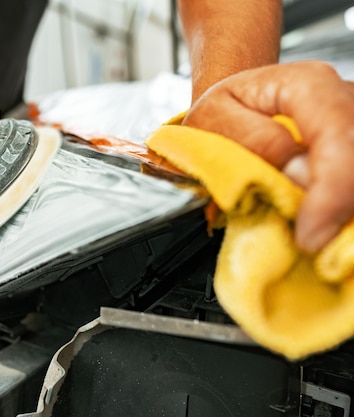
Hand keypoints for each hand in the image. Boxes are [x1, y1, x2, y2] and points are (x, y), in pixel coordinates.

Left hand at [183, 61, 353, 252]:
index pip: (337, 132)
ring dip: (343, 208)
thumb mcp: (215, 121)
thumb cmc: (222, 112)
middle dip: (340, 205)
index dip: (332, 189)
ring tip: (309, 230)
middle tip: (307, 241)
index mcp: (307, 85)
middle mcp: (344, 98)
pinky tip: (320, 223)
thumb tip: (299, 174)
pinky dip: (341, 208)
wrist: (234, 106)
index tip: (310, 234)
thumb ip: (256, 143)